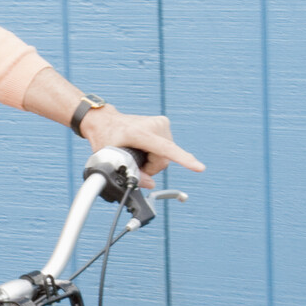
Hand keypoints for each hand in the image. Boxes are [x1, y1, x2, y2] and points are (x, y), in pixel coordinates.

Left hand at [79, 107, 205, 177]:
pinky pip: (166, 148)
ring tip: (136, 152)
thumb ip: (131, 173)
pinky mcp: (164, 124)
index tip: (199, 168)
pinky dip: (156, 153)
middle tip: (134, 163)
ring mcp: (162, 123)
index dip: (183, 160)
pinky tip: (143, 147)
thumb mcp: (111, 159)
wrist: (105, 121)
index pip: (165, 149)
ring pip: (167, 155)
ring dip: (153, 161)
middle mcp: (155, 125)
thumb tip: (150, 184)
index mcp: (140, 133)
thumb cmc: (106, 137)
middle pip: (164, 160)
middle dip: (151, 168)